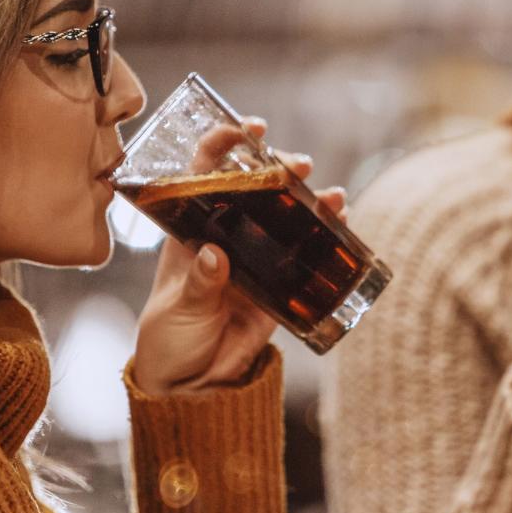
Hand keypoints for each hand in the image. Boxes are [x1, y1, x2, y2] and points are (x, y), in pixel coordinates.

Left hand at [131, 118, 346, 396]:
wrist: (191, 383)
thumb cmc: (169, 339)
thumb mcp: (178, 310)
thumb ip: (198, 284)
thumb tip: (214, 255)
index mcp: (190, 230)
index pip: (203, 171)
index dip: (223, 143)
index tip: (246, 129)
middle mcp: (226, 234)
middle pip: (254, 186)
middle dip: (278, 166)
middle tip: (298, 164)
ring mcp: (256, 256)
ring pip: (286, 215)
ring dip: (310, 199)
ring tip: (331, 195)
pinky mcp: (280, 284)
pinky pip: (306, 254)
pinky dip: (326, 236)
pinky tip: (341, 223)